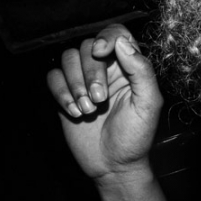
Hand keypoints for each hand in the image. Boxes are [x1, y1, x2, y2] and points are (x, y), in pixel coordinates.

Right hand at [46, 25, 162, 185]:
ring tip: (88, 110)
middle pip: (87, 46)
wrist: (115, 166)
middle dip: (90, 72)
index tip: (101, 52)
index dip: (106, 36)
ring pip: (67, 58)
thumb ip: (141, 71)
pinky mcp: (65, 94)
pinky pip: (52, 77)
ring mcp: (82, 81)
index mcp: (129, 67)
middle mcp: (105, 69)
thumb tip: (122, 43)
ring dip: (74, 83)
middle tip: (100, 100)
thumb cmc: (136, 136)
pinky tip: (74, 112)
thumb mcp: (148, 104)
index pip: (116, 34)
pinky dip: (60, 92)